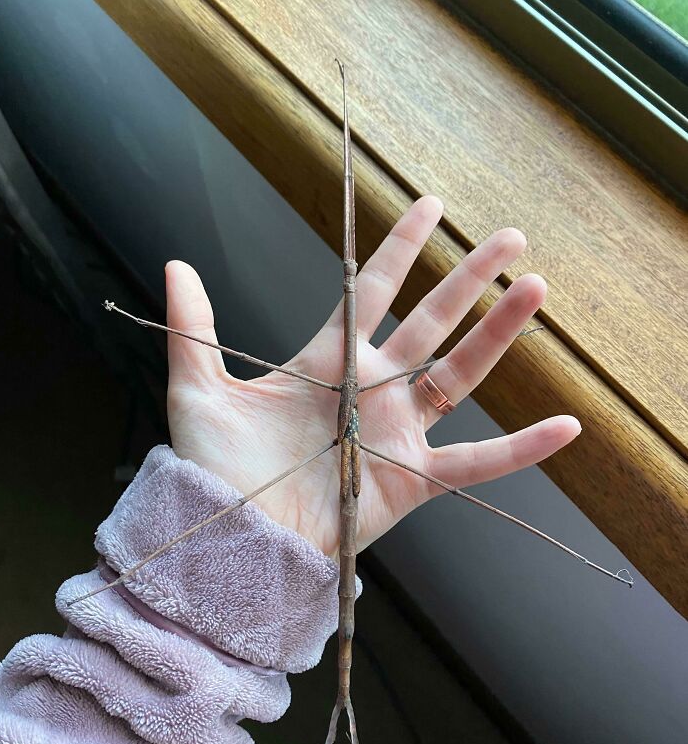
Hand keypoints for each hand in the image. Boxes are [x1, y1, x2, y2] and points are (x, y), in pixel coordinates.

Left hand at [166, 196, 579, 560]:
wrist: (231, 537)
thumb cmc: (212, 467)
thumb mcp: (197, 389)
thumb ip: (196, 327)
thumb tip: (176, 263)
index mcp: (326, 363)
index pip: (373, 292)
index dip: (402, 248)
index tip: (430, 206)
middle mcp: (369, 391)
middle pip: (431, 322)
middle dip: (469, 278)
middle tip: (510, 237)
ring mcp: (396, 432)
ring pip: (460, 375)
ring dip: (499, 334)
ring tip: (534, 290)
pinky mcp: (412, 480)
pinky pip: (477, 462)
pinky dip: (522, 448)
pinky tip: (567, 427)